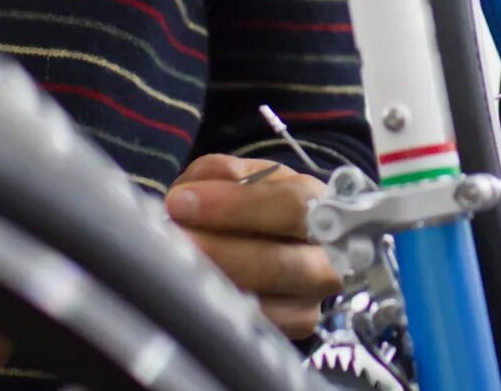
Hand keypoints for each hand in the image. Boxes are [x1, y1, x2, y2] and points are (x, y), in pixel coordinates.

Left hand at [164, 155, 341, 337]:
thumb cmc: (266, 201)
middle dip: (218, 251)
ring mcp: (313, 297)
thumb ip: (220, 172)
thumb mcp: (250, 174)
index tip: (180, 202)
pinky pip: (257, 327)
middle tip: (173, 241)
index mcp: (321, 205)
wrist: (290, 237)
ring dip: (214, 284)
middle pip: (277, 263)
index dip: (233, 206)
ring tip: (174, 268)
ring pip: (265, 303)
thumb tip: (188, 192)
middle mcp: (327, 255)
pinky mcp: (298, 326)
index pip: (288, 206)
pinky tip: (194, 293)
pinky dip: (223, 311)